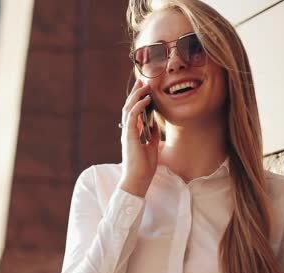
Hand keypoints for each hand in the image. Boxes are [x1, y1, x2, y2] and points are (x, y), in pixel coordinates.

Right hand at [119, 79, 159, 196]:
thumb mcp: (151, 147)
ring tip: (145, 86)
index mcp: (132, 133)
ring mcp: (127, 133)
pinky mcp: (129, 136)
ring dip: (137, 96)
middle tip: (143, 81)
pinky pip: (132, 117)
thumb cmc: (144, 167)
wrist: (138, 180)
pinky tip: (146, 99)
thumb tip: (156, 124)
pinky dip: (139, 106)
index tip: (145, 89)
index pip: (133, 112)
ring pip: (128, 109)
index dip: (138, 99)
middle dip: (136, 93)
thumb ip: (152, 135)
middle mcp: (128, 131)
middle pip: (129, 107)